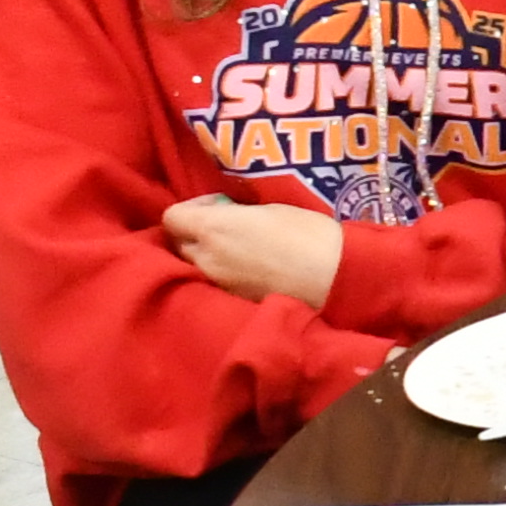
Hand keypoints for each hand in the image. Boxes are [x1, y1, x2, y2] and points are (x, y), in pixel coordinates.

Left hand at [162, 194, 345, 307]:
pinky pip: (216, 282)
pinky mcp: (233, 300)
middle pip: (179, 244)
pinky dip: (225, 273)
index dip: (190, 208)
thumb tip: (224, 215)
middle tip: (225, 227)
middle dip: (196, 234)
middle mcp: (206, 258)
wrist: (334, 276)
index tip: (216, 205)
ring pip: (196, 265)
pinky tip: (251, 268)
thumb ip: (234, 214)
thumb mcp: (267, 209)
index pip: (171, 217)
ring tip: (238, 249)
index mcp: (212, 228)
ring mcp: (218, 283)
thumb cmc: (307, 233)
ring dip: (208, 254)